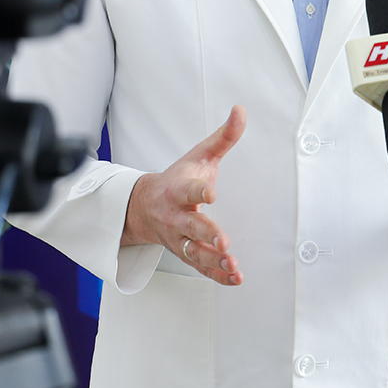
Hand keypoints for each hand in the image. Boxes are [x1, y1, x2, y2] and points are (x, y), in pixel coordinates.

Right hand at [122, 105, 246, 286]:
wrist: (145, 205)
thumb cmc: (178, 178)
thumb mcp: (200, 155)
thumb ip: (223, 136)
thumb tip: (241, 110)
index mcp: (179, 189)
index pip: (189, 190)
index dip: (200, 192)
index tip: (212, 194)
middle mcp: (176, 216)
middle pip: (192, 227)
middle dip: (208, 235)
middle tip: (224, 242)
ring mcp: (180, 238)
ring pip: (195, 252)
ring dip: (214, 261)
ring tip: (232, 264)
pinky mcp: (187, 253)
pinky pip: (201, 267)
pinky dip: (217, 275)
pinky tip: (235, 277)